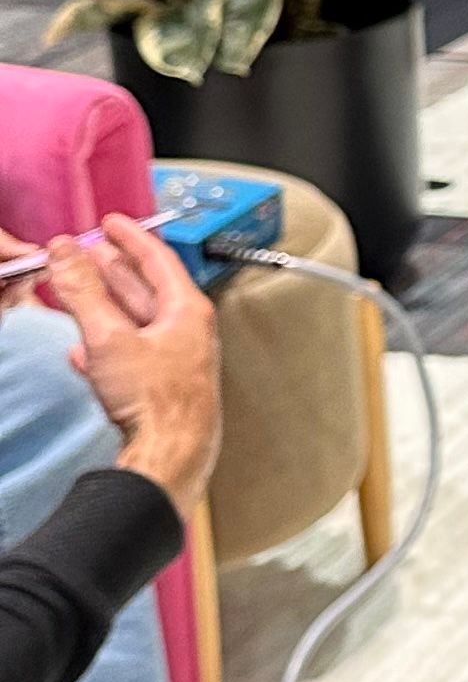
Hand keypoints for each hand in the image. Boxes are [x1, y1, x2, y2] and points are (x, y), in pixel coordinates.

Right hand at [44, 217, 220, 519]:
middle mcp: (187, 332)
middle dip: (113, 269)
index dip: (131, 237)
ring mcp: (176, 360)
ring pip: (136, 322)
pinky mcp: (161, 387)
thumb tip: (67, 252)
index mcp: (187, 311)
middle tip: (88, 253)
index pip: (158, 259)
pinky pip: (130, 355)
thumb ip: (84, 292)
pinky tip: (84, 351)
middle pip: (146, 288)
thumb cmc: (159, 405)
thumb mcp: (109, 338)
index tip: (112, 223)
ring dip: (105, 305)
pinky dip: (105, 346)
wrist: (169, 458)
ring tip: (78, 291)